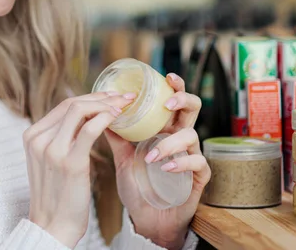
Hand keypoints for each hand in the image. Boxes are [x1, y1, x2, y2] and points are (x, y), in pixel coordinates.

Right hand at [22, 91, 135, 247]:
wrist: (52, 226)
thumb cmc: (57, 195)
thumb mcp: (50, 161)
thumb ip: (60, 139)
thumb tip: (85, 119)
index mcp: (32, 136)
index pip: (63, 105)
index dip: (90, 97)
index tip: (110, 96)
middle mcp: (38, 139)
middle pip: (72, 104)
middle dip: (101, 96)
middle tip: (122, 97)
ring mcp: (52, 149)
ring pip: (80, 110)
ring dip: (105, 104)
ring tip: (124, 106)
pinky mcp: (69, 162)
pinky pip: (89, 130)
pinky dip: (105, 118)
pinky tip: (117, 118)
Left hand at [104, 73, 210, 249]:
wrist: (145, 219)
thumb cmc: (138, 185)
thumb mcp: (123, 157)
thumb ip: (116, 136)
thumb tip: (98, 112)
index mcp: (163, 130)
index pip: (172, 102)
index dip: (174, 87)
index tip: (166, 76)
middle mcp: (179, 139)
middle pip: (193, 109)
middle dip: (183, 100)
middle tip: (167, 103)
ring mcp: (190, 157)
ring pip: (192, 136)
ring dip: (169, 143)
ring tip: (150, 156)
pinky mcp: (197, 178)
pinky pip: (197, 163)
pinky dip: (181, 162)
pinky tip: (165, 166)